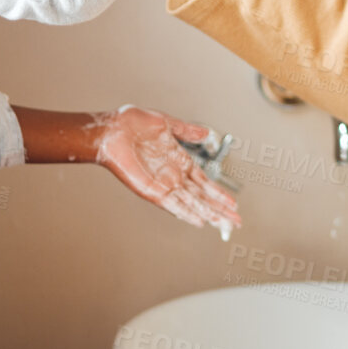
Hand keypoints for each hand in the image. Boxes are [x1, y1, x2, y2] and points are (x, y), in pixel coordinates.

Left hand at [95, 105, 240, 234]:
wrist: (111, 129)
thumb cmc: (131, 124)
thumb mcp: (166, 124)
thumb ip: (187, 130)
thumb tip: (206, 133)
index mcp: (178, 160)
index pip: (204, 182)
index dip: (219, 193)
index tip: (233, 204)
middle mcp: (173, 175)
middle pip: (202, 197)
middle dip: (220, 209)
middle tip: (237, 222)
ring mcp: (163, 184)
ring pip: (192, 203)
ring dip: (209, 214)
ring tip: (225, 225)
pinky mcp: (151, 190)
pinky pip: (173, 204)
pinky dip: (186, 213)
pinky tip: (199, 221)